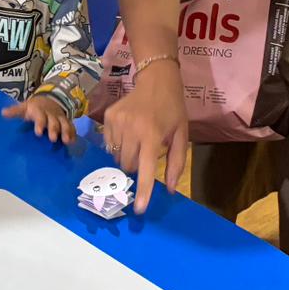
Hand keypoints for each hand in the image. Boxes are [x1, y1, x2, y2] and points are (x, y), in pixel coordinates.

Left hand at [2, 94, 76, 143]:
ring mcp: (60, 118)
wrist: (49, 100)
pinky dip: (73, 134)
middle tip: (52, 139)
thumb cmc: (33, 108)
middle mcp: (51, 114)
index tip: (38, 133)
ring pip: (64, 124)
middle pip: (53, 122)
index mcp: (39, 110)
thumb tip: (3, 112)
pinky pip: (71, 127)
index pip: (40, 116)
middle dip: (54, 130)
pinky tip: (73, 142)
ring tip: (66, 141)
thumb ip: (15, 111)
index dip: (40, 124)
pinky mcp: (66, 122)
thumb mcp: (24, 107)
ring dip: (66, 132)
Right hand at [103, 61, 187, 212]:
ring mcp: (116, 122)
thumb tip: (170, 190)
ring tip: (137, 141)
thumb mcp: (181, 136)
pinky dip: (117, 144)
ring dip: (125, 155)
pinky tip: (127, 132)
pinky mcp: (107, 117)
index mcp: (151, 136)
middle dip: (134, 167)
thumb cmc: (172, 110)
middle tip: (144, 155)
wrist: (156, 80)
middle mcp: (131, 130)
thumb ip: (175, 164)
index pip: (146, 170)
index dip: (143, 191)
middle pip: (126, 165)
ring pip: (115, 155)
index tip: (139, 209)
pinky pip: (108, 143)